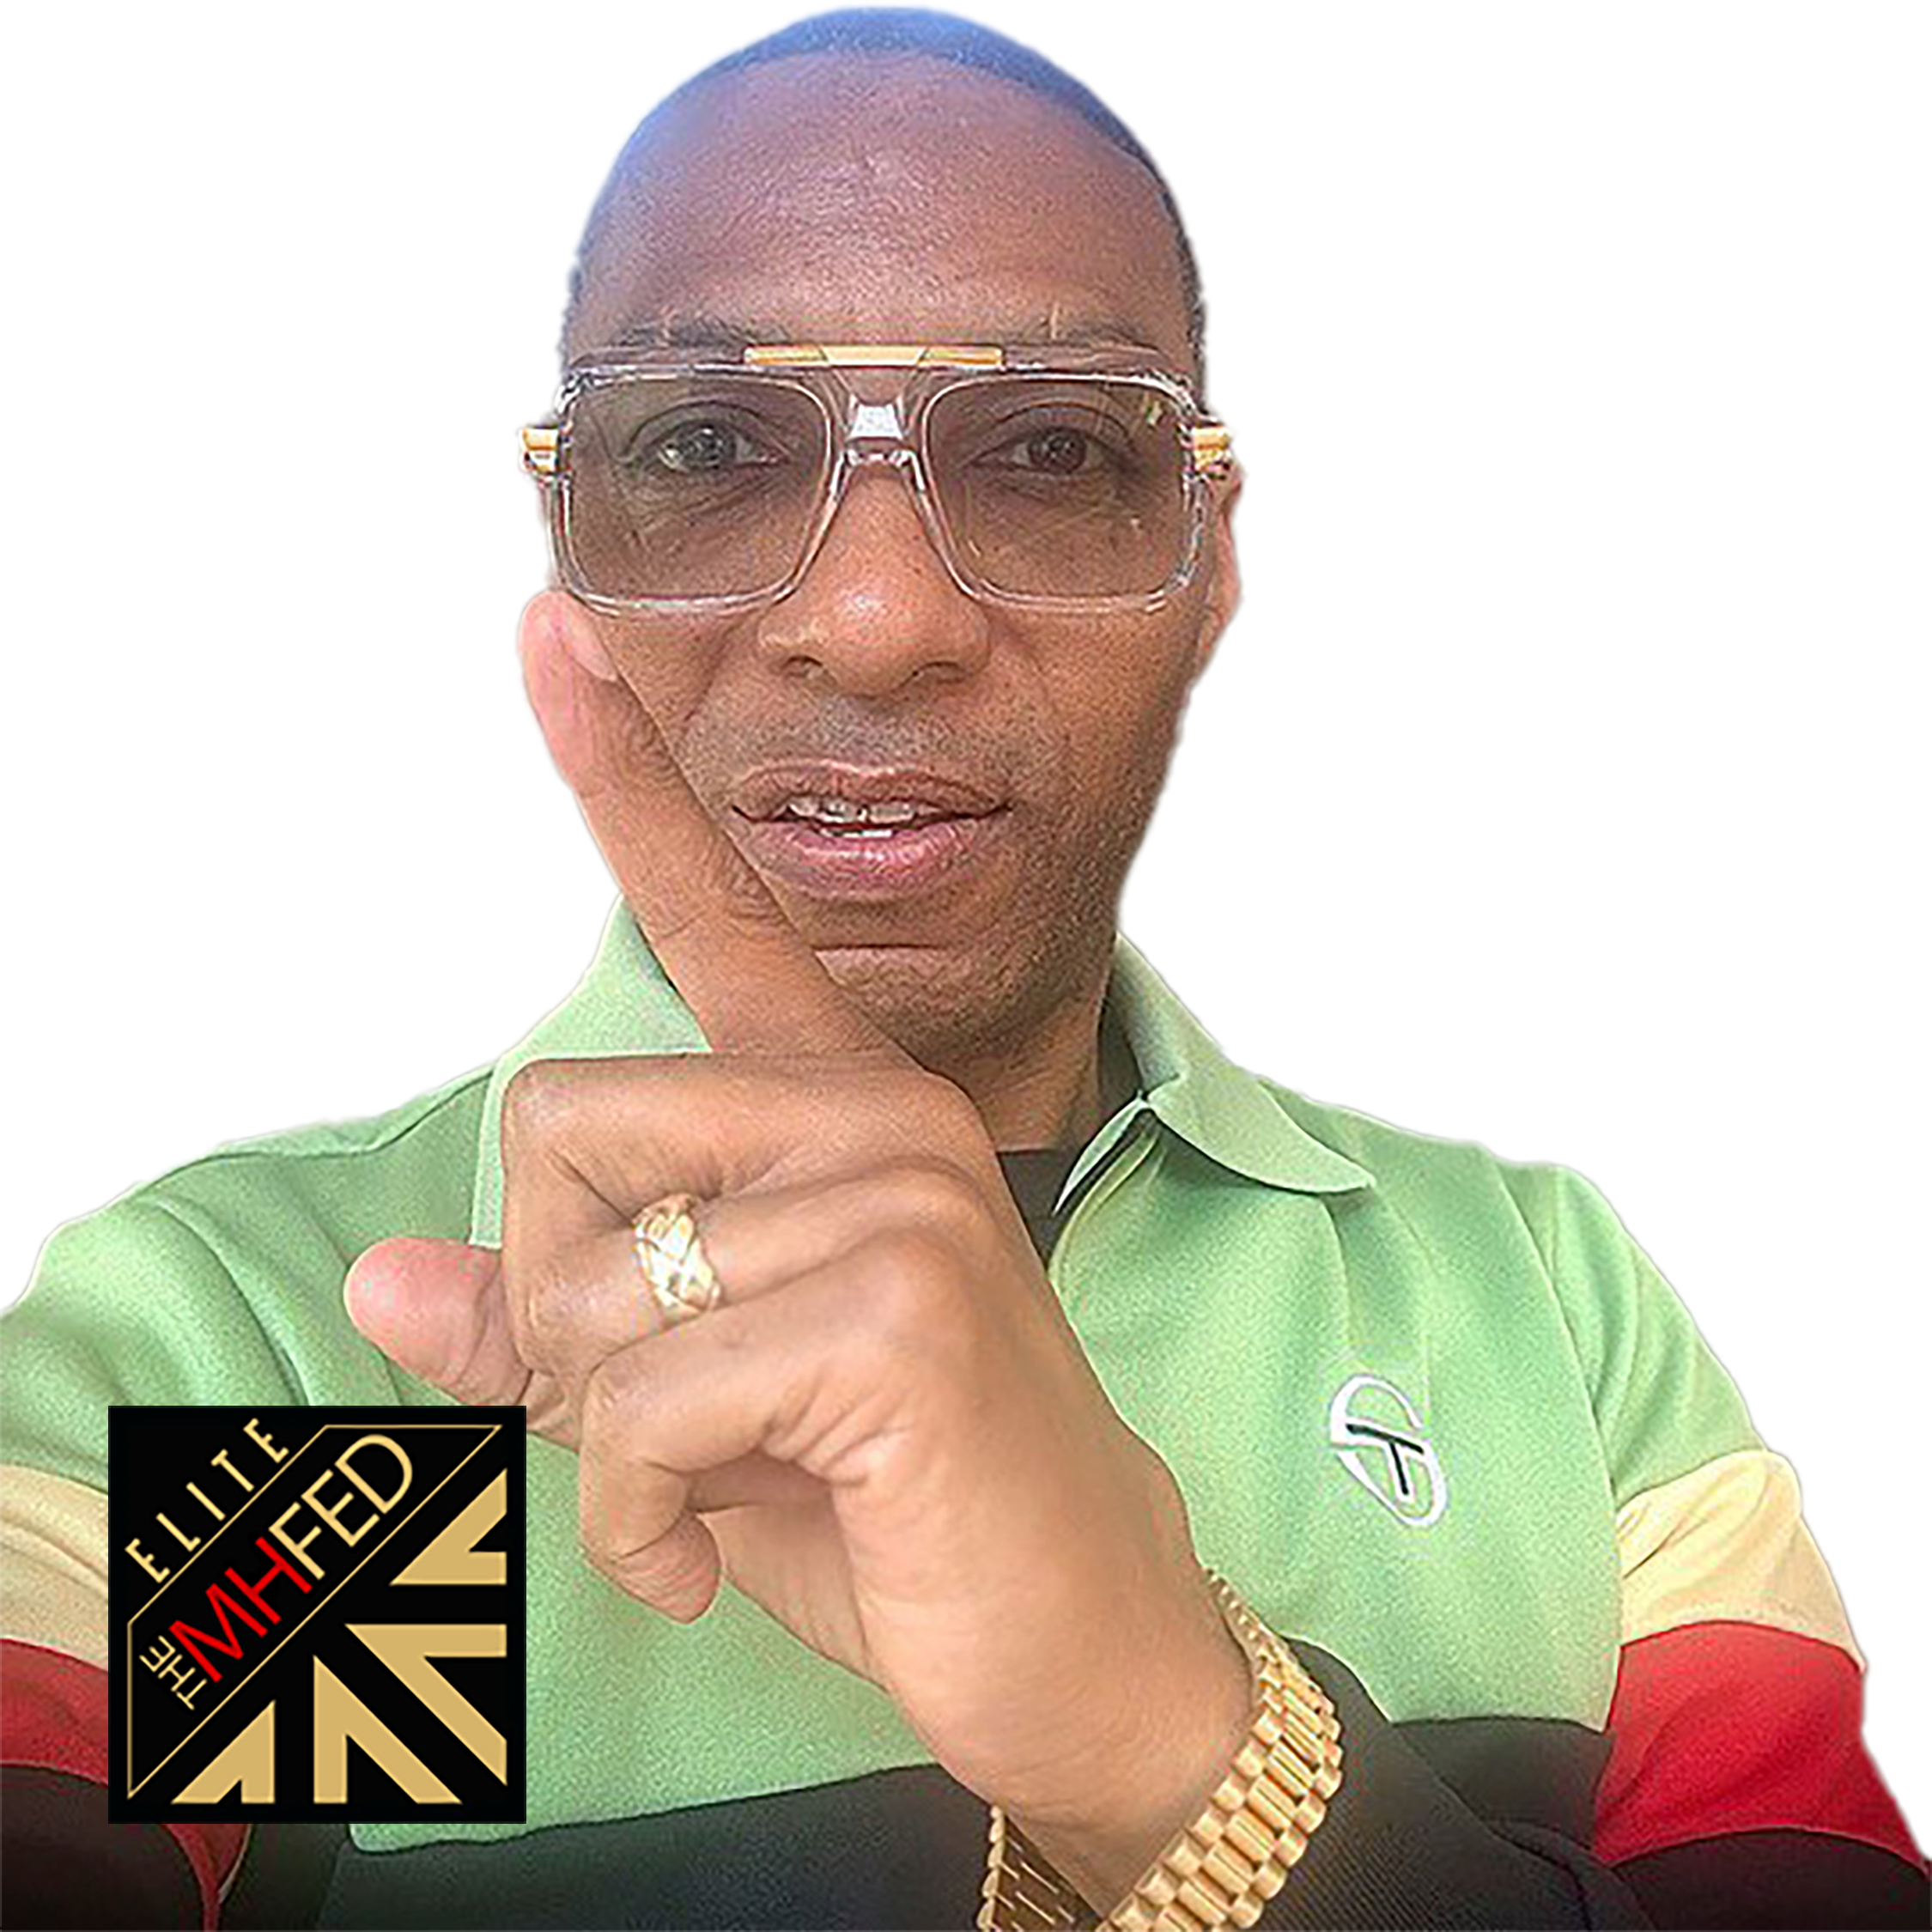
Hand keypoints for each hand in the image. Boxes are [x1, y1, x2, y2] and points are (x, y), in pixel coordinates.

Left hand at [345, 591, 1251, 1898]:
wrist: (1075, 1630)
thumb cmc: (888, 1500)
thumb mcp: (684, 1401)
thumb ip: (548, 1319)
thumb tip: (378, 1277)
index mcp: (835, 1102)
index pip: (715, 910)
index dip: (622, 772)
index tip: (550, 630)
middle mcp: (871, 1114)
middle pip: (556, 1126)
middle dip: (551, 1308)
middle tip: (647, 1419)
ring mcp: (895, 1199)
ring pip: (586, 1291)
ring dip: (600, 1444)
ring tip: (702, 1496)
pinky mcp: (895, 1312)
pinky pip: (640, 1404)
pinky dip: (634, 1520)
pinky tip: (711, 1555)